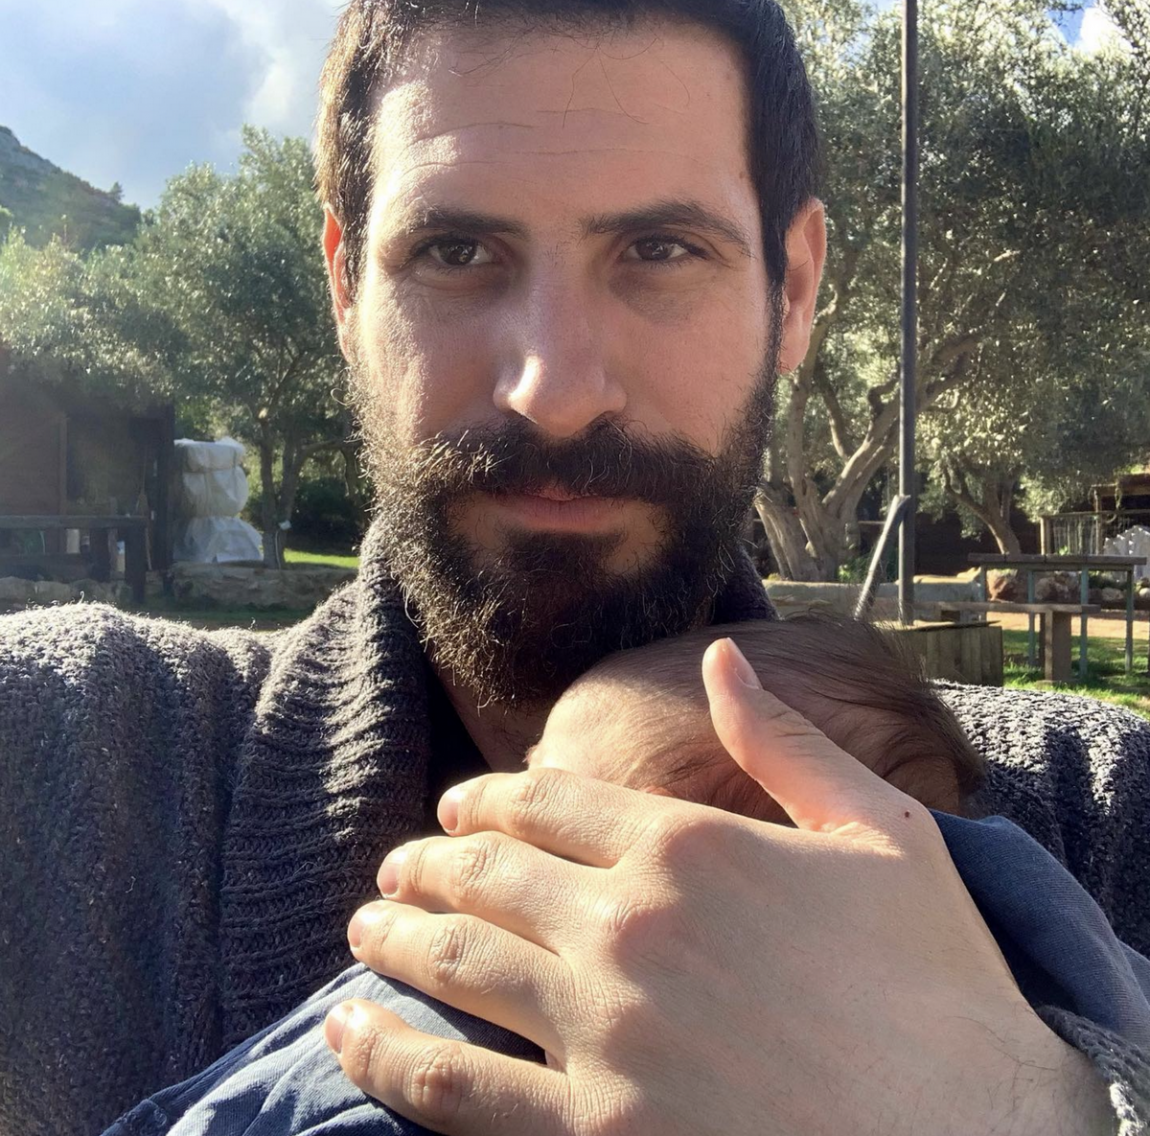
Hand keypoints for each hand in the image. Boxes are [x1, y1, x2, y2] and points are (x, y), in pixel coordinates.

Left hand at [326, 639, 1112, 1134]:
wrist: (980, 1133)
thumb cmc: (938, 979)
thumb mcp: (881, 828)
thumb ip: (785, 738)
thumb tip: (723, 657)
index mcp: (688, 845)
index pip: (544, 801)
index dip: (484, 798)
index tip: (454, 806)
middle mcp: (629, 926)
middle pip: (486, 873)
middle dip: (427, 863)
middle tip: (393, 868)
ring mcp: (605, 1032)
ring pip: (457, 963)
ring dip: (395, 938)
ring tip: (363, 929)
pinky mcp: (596, 1134)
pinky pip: (457, 1090)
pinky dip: (390, 1053)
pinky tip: (350, 1030)